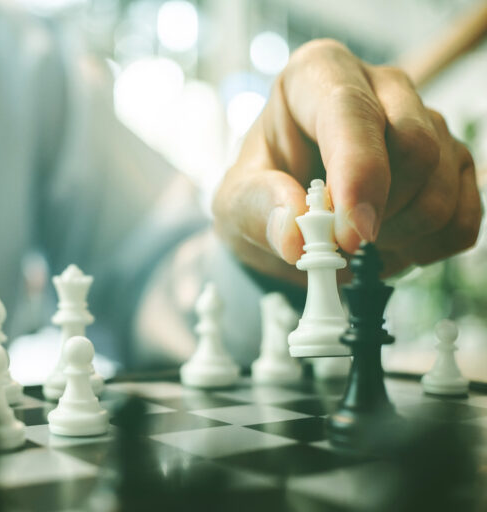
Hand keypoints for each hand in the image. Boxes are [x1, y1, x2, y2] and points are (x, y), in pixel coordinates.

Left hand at [213, 39, 481, 283]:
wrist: (289, 217)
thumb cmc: (261, 193)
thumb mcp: (235, 204)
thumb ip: (260, 210)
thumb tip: (295, 235)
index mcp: (316, 75)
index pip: (349, 110)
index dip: (357, 172)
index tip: (351, 232)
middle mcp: (379, 87)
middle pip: (414, 144)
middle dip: (379, 210)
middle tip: (341, 243)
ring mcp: (424, 122)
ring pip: (442, 183)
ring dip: (400, 233)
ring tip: (357, 242)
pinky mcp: (452, 164)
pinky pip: (462, 217)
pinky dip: (428, 247)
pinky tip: (391, 244)